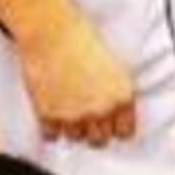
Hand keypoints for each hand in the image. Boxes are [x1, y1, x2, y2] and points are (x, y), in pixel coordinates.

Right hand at [15, 1, 137, 144]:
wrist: (53, 33)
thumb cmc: (82, 41)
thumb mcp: (114, 67)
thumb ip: (116, 95)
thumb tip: (115, 115)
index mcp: (121, 97)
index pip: (125, 133)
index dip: (116, 128)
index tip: (110, 124)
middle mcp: (100, 110)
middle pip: (100, 141)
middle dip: (94, 130)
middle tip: (87, 118)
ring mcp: (74, 115)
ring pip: (76, 138)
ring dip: (72, 128)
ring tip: (68, 110)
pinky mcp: (49, 115)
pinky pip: (52, 136)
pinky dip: (51, 128)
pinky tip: (53, 112)